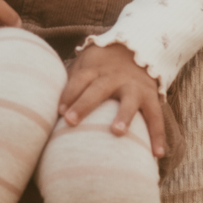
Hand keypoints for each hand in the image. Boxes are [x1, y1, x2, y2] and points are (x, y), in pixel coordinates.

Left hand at [60, 40, 165, 155]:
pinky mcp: (151, 97)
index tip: (60, 111)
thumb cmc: (102, 67)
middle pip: (98, 89)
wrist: (138, 49)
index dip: (69, 93)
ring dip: (124, 115)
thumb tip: (45, 107)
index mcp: (95, 69)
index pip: (79, 79)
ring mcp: (134, 87)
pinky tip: (157, 154)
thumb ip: (71, 82)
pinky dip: (158, 135)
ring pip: (129, 101)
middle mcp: (114, 77)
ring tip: (117, 132)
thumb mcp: (86, 64)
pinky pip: (155, 117)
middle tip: (71, 121)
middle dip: (85, 104)